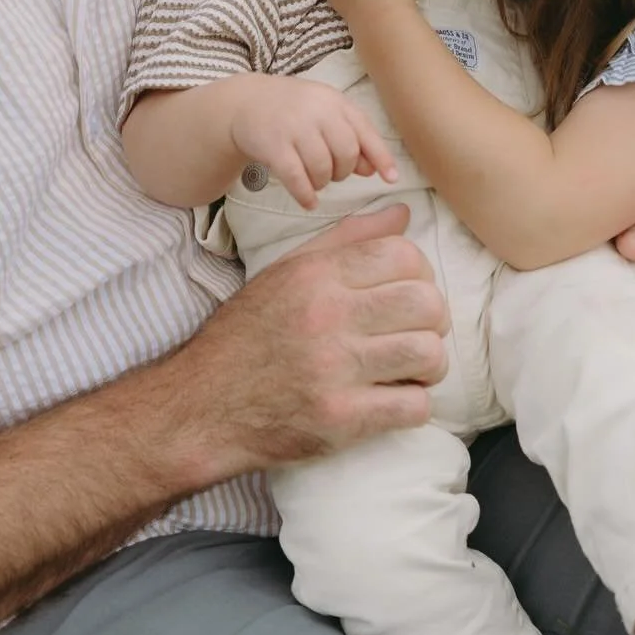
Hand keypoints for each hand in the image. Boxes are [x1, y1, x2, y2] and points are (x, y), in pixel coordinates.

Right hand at [174, 206, 449, 476]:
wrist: (201, 405)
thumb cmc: (248, 335)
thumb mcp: (288, 273)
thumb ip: (347, 239)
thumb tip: (403, 214)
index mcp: (316, 276)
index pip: (403, 255)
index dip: (421, 274)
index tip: (409, 293)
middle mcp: (326, 317)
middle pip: (426, 303)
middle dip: (433, 319)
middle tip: (416, 332)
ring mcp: (333, 371)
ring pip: (427, 353)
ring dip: (430, 364)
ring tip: (411, 368)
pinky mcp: (338, 420)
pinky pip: (413, 407)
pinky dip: (414, 405)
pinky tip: (395, 400)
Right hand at [228, 75, 397, 208]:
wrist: (246, 102)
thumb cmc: (294, 111)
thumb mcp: (324, 114)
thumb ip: (350, 137)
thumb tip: (373, 169)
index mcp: (335, 102)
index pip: (365, 131)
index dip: (382, 157)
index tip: (392, 179)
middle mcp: (317, 111)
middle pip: (347, 153)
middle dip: (344, 171)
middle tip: (333, 174)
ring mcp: (294, 127)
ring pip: (322, 168)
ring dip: (323, 182)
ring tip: (315, 181)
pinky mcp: (273, 145)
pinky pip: (296, 178)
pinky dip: (306, 194)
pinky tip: (308, 201)